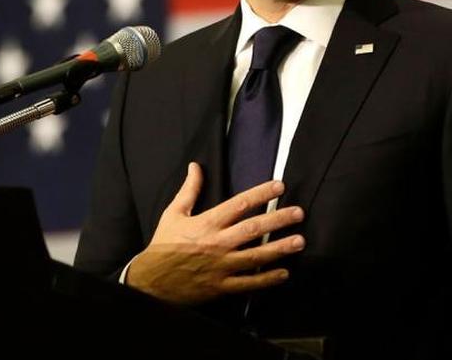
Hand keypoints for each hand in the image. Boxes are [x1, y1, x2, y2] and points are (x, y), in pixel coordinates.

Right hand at [125, 162, 305, 304]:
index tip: (279, 187)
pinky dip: (267, 279)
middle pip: (253, 228)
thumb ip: (189, 190)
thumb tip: (196, 167)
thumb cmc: (163, 244)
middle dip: (278, 219)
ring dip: (280, 248)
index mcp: (206, 223)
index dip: (261, 194)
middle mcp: (217, 243)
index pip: (239, 204)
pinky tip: (283, 273)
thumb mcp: (173, 213)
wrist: (152, 279)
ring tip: (299, 241)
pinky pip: (249, 283)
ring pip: (256, 256)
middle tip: (298, 213)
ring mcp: (221, 266)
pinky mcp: (222, 285)